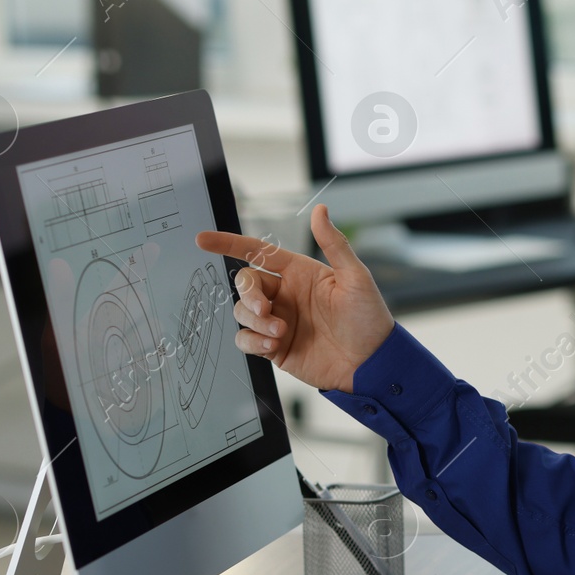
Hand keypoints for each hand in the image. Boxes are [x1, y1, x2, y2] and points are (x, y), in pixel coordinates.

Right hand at [196, 204, 394, 392]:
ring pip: (242, 312)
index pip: (258, 252)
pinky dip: (252, 341)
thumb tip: (321, 211)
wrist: (371, 363)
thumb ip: (334, 244)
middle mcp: (285, 294)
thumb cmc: (369, 318)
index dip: (229, 244)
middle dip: (248, 294)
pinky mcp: (274, 347)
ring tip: (279, 332)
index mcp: (300, 273)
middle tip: (265, 309)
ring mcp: (278, 320)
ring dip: (254, 321)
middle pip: (245, 283)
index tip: (203, 239)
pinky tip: (273, 345)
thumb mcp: (355, 278)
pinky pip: (246, 339)